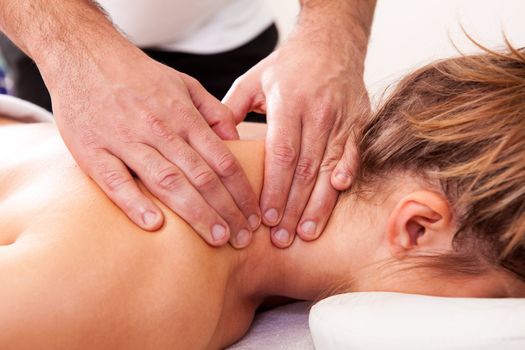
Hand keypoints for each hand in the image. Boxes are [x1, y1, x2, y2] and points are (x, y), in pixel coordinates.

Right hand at [49, 47, 260, 247]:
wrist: (84, 56)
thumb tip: (238, 140)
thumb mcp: (185, 84)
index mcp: (184, 117)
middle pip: (202, 177)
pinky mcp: (93, 151)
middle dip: (227, 211)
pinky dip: (134, 203)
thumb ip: (213, 112)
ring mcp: (126, 141)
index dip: (242, 192)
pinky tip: (154, 225)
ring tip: (216, 239)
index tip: (254, 216)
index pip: (223, 161)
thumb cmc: (140, 75)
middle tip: (243, 239)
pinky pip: (116, 181)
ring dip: (195, 213)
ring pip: (167, 182)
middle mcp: (160, 131)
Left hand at [224, 24, 369, 247]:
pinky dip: (348, 173)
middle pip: (306, 169)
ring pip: (330, 168)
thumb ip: (231, 110)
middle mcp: (318, 113)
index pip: (282, 154)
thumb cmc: (287, 65)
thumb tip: (214, 145)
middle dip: (294, 207)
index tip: (267, 217)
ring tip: (307, 232)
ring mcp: (342, 118)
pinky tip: (339, 193)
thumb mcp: (252, 80)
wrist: (331, 41)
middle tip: (283, 238)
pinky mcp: (358, 121)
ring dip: (319, 203)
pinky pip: (354, 152)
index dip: (275, 188)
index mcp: (289, 103)